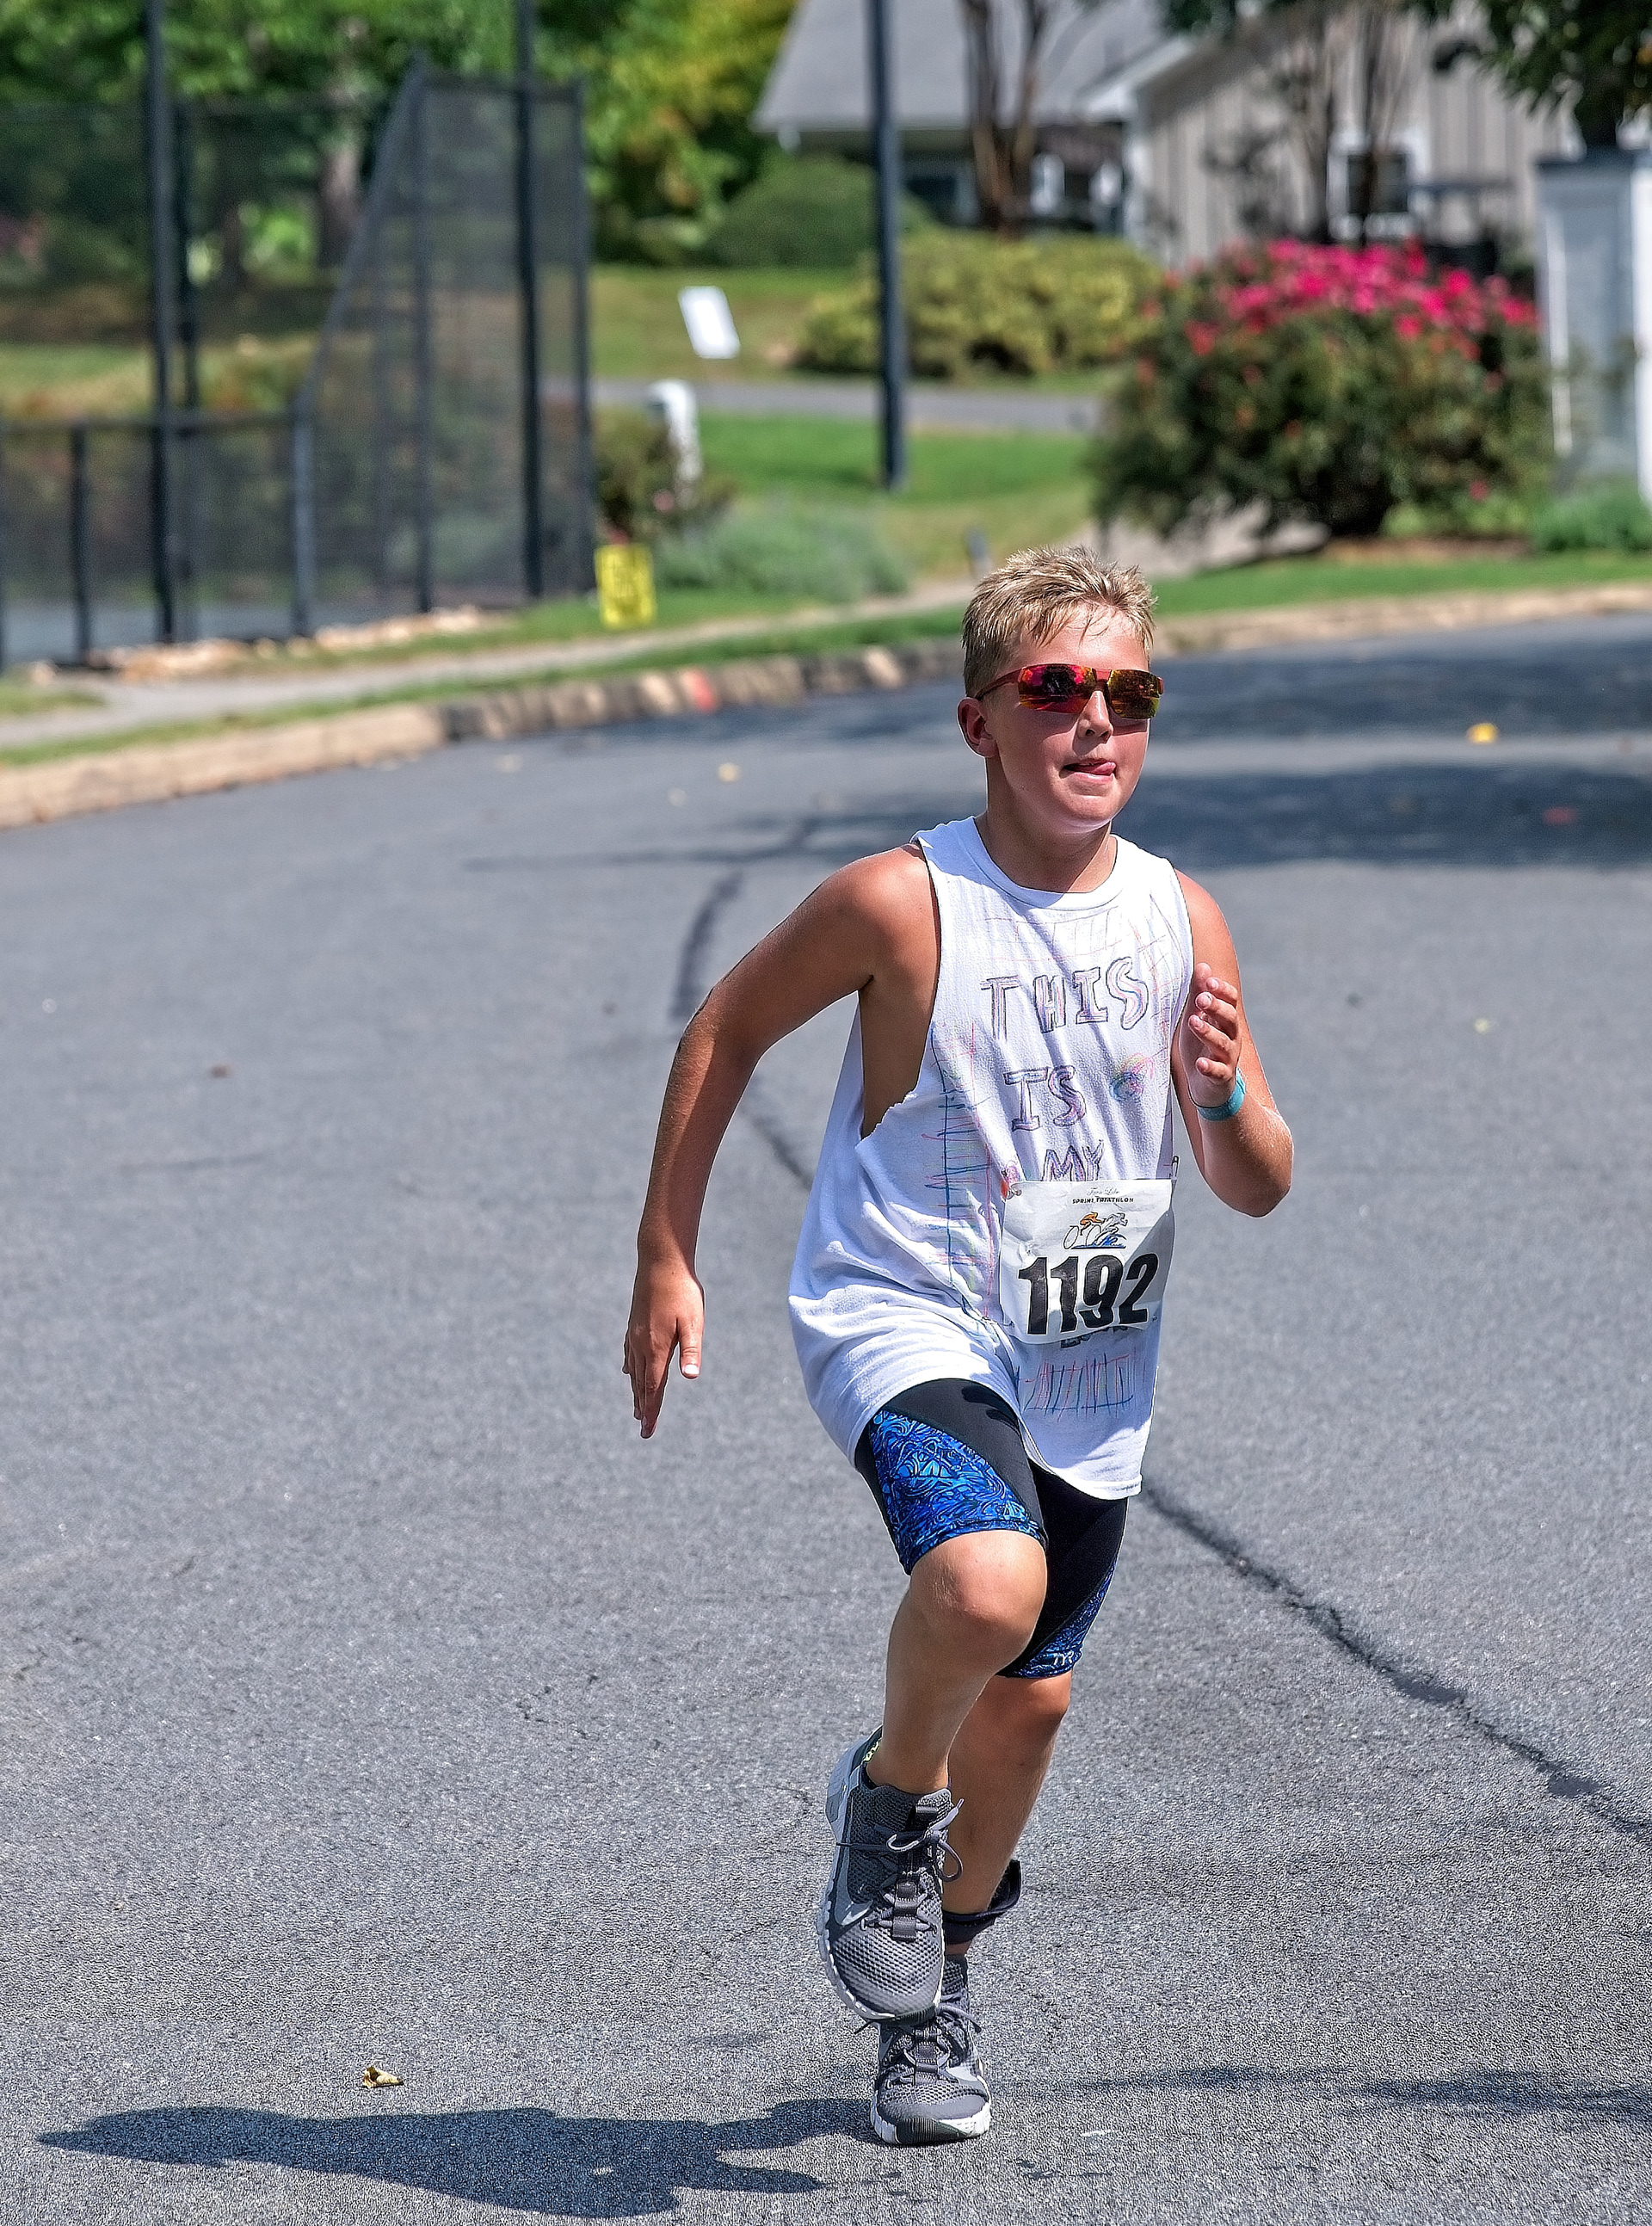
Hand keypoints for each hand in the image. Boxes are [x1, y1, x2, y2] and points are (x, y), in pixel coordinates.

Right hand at [623, 1253, 703, 1438]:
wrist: (661, 1260)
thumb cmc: (683, 1291)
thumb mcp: (693, 1322)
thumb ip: (691, 1350)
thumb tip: (690, 1377)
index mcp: (657, 1348)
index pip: (653, 1388)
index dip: (651, 1410)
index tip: (647, 1430)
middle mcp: (641, 1345)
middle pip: (641, 1384)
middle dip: (643, 1407)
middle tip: (643, 1429)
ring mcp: (635, 1334)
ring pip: (633, 1370)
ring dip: (636, 1391)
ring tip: (637, 1408)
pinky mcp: (634, 1324)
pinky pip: (629, 1354)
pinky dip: (630, 1368)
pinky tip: (627, 1372)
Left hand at [1179, 962, 1240, 1105]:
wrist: (1206, 1085)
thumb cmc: (1200, 1046)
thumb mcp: (1196, 1017)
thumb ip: (1199, 994)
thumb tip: (1202, 965)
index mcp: (1225, 1021)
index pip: (1231, 1001)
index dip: (1222, 991)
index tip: (1209, 982)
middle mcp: (1231, 1038)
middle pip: (1230, 1019)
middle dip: (1217, 1007)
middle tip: (1200, 999)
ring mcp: (1227, 1058)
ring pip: (1223, 1044)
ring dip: (1209, 1032)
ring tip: (1193, 1022)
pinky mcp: (1221, 1078)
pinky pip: (1219, 1072)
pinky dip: (1210, 1068)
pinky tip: (1200, 1063)